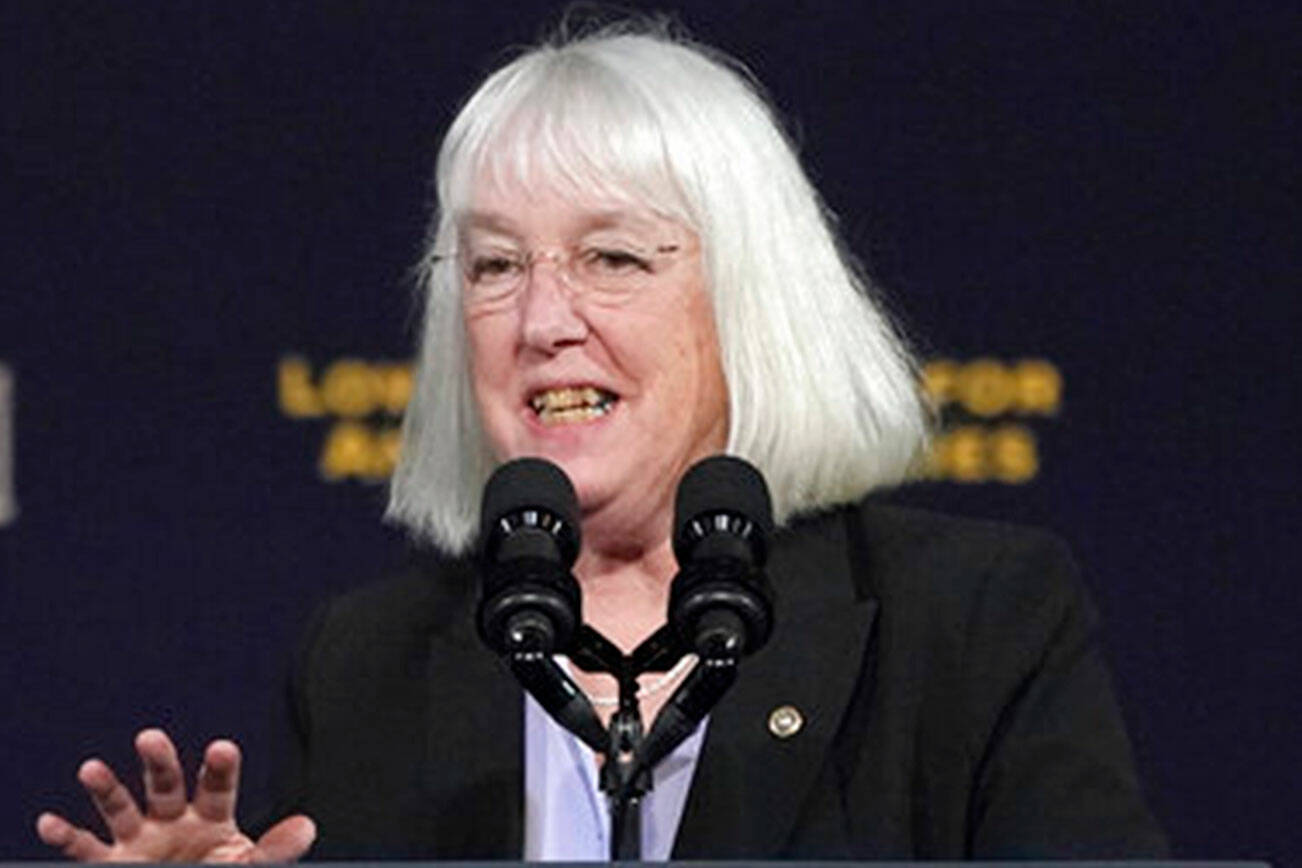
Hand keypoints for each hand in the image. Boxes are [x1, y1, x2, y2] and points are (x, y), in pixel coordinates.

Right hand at [36, 728, 314, 862]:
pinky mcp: (112, 864)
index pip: (217, 785)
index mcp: (213, 815)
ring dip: (106, 787)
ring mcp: (139, 839)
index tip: (223, 748)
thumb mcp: (249, 865)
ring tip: (91, 769)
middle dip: (159, 761)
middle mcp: (173, 819)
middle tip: (151, 737)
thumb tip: (308, 827)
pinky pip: (85, 848)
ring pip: (120, 807)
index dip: (220, 767)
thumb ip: (274, 850)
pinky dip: (67, 835)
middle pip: (165, 784)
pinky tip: (51, 822)